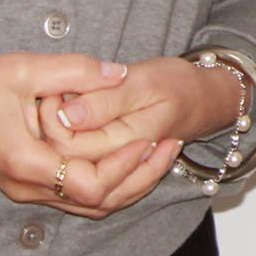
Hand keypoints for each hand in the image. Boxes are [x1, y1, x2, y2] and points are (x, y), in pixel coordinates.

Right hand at [0, 54, 179, 217]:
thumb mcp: (22, 67)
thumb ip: (74, 71)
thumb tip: (119, 72)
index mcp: (26, 161)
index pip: (92, 185)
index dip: (128, 166)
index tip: (152, 136)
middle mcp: (26, 184)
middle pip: (97, 203)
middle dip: (139, 177)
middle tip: (169, 145)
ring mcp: (23, 188)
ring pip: (87, 205)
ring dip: (125, 182)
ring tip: (156, 150)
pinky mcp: (23, 181)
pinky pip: (72, 194)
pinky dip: (104, 181)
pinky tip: (122, 153)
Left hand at [38, 55, 240, 160]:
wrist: (204, 102)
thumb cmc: (178, 85)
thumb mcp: (144, 81)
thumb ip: (105, 100)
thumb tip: (65, 115)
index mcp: (126, 142)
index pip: (68, 145)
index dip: (52, 116)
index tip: (57, 87)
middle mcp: (118, 166)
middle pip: (63, 161)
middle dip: (51, 127)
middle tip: (59, 93)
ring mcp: (114, 174)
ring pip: (69, 171)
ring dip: (59, 139)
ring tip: (68, 105)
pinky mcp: (111, 171)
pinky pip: (80, 173)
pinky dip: (69, 150)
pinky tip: (72, 125)